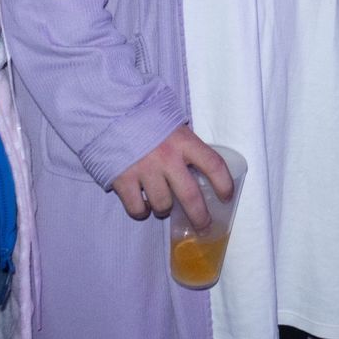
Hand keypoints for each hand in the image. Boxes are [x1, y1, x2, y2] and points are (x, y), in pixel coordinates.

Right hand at [109, 124, 230, 230]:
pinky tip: (143, 205)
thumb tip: (200, 170)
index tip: (226, 197)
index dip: (224, 184)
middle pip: (190, 196)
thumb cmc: (147, 119)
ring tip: (161, 202)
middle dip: (200, 217)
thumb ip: (186, 146)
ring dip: (164, 209)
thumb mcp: (173, 125)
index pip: (213, 165)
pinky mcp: (123, 179)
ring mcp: (145, 170)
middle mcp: (167, 157)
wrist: (112, 112)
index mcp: (184, 141)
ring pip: (163, 205)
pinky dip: (141, 211)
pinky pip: (137, 208)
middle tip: (204, 227)